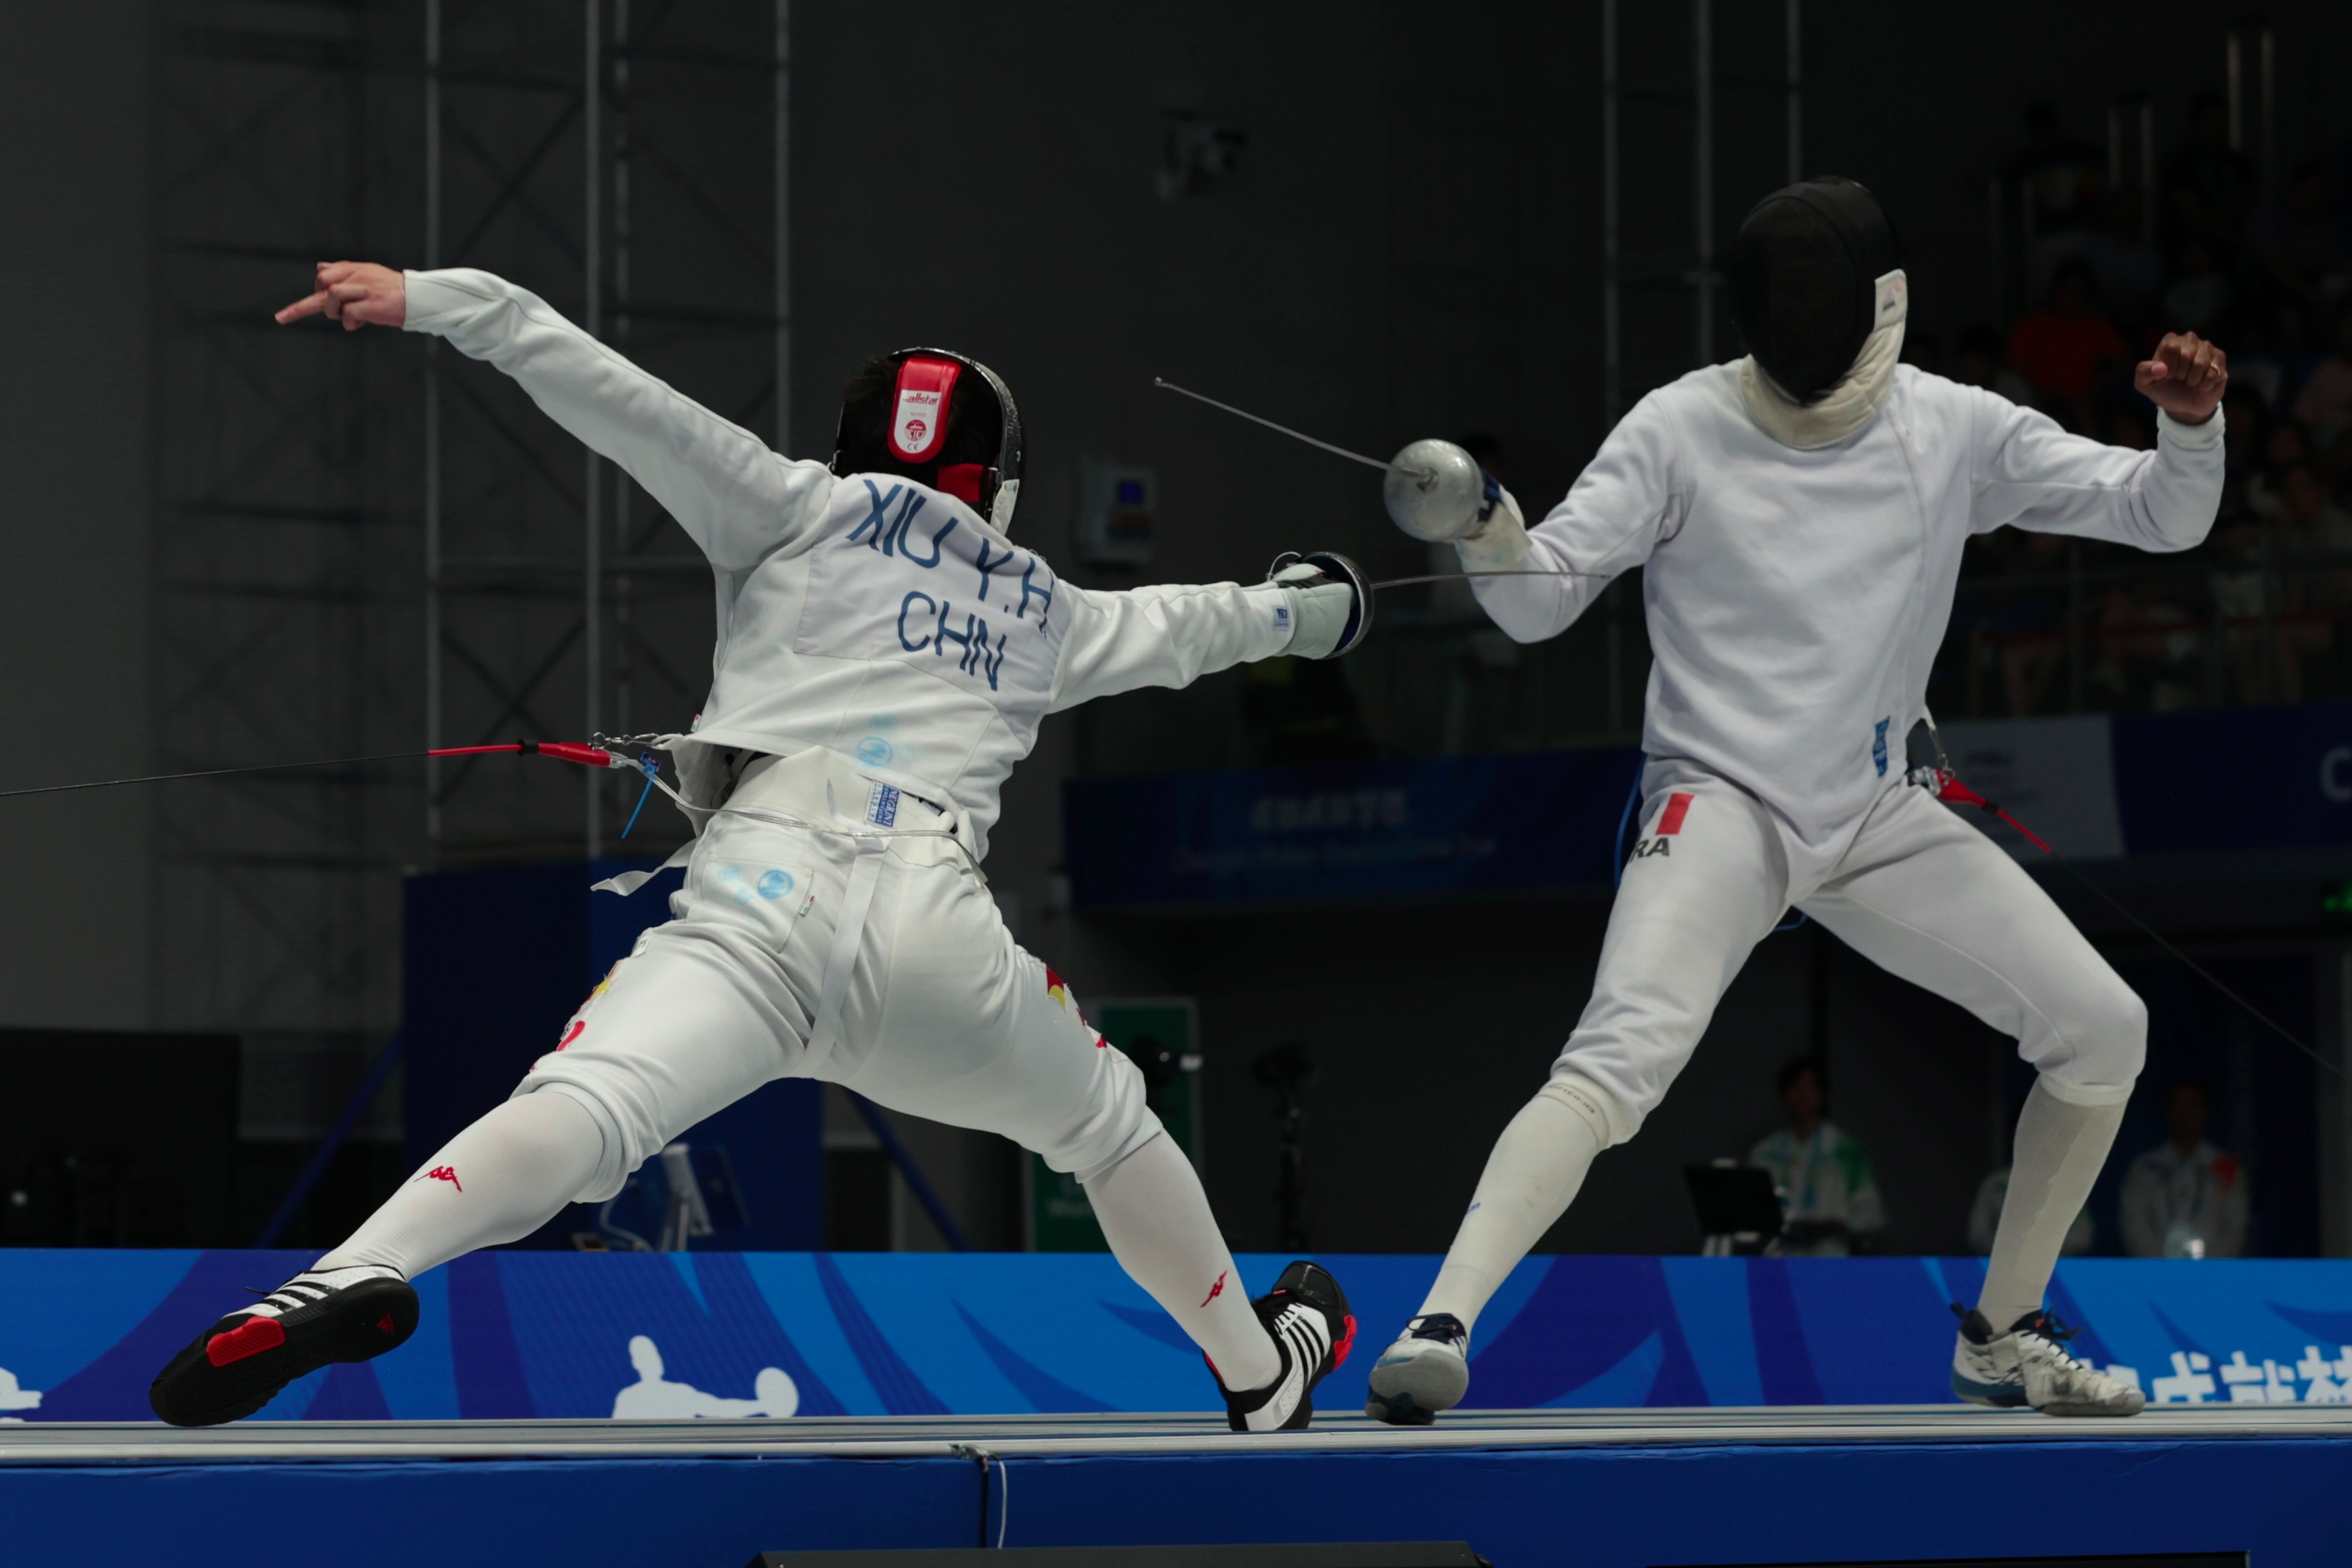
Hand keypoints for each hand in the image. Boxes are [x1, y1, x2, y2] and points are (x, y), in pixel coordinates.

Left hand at [276, 261, 405, 330]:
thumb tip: (321, 267)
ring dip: (336, 313)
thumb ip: (343, 271)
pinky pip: (348, 315)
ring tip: (353, 318)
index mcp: (353, 269)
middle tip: (337, 313)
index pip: (322, 274)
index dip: (313, 293)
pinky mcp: (372, 304)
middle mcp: (356, 275)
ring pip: (332, 297)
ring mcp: (364, 289)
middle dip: (322, 301)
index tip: (285, 317)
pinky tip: (362, 323)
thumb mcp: (367, 274)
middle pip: (322, 282)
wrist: (419, 298)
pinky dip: (350, 324)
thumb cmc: (391, 290)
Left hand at [2133, 331, 2226, 423]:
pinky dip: (2205, 385)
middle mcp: (2190, 339)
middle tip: (2180, 379)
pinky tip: (2202, 385)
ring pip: (2201, 363)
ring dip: (2193, 380)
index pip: (2171, 347)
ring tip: (2190, 382)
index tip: (2168, 375)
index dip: (2169, 366)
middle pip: (2187, 354)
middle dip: (2181, 374)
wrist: (2185, 406)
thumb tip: (2160, 368)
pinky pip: (2214, 373)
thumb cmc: (2165, 390)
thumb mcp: (2145, 385)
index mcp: (2170, 341)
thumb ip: (2144, 373)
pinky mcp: (2220, 359)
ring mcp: (2207, 348)